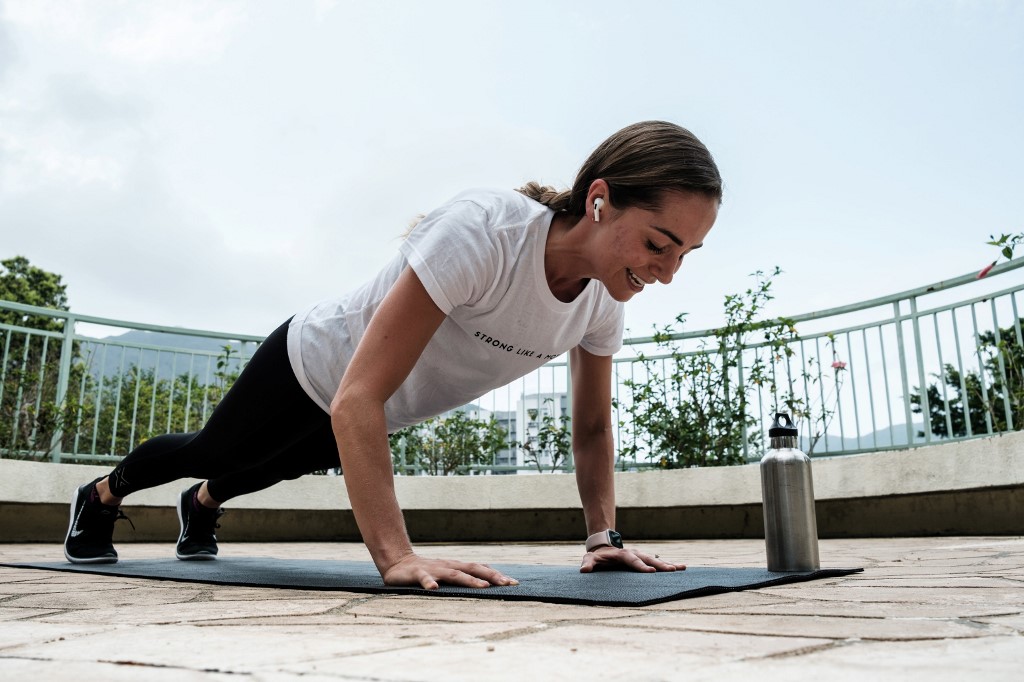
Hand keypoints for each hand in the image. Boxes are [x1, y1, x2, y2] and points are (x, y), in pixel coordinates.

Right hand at [382, 553, 518, 589]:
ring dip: (468, 580)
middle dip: (491, 576)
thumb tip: (488, 574)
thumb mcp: (448, 571)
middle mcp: (448, 566)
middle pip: (473, 569)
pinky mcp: (417, 574)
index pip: (480, 568)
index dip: (497, 574)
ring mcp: (434, 569)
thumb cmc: (427, 570)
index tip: (514, 582)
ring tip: (482, 586)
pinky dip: (429, 582)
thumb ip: (465, 573)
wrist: (398, 563)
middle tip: (507, 584)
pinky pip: (424, 578)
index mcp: (456, 566)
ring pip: (453, 574)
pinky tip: (433, 589)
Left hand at [579, 546, 686, 573]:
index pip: (633, 561)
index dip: (641, 566)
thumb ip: (588, 564)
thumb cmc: (598, 556)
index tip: (651, 571)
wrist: (604, 547)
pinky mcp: (645, 559)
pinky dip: (669, 564)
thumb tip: (584, 571)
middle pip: (648, 559)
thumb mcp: (590, 559)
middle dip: (660, 565)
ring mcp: (641, 556)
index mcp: (623, 554)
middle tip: (672, 570)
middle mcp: (634, 553)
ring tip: (681, 568)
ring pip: (656, 560)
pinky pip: (658, 562)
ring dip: (668, 564)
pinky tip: (681, 568)